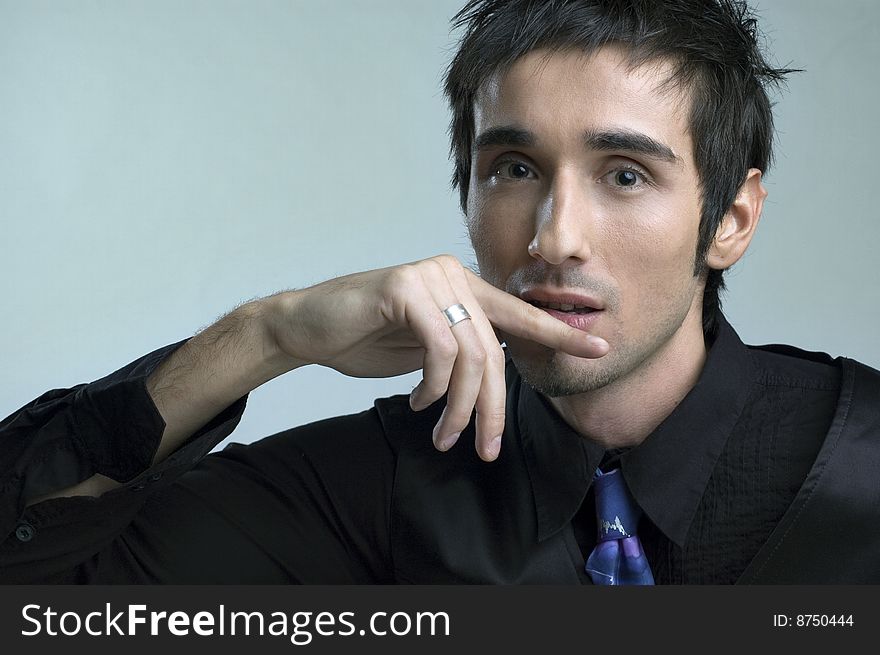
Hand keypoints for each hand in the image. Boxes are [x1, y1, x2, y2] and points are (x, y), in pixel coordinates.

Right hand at [266, 255, 607, 460]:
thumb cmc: (364, 338)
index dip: (558, 333)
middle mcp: (452, 275)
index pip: (519, 313)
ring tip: (442, 433)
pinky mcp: (405, 290)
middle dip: (492, 409)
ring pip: (471, 355)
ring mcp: (430, 278)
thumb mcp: (423, 349)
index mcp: (463, 287)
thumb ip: (459, 352)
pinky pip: (441, 349)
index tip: (597, 349)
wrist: (306, 327)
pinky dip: (434, 385)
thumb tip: (492, 379)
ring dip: (459, 407)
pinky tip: (418, 401)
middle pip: (494, 351)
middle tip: (485, 448)